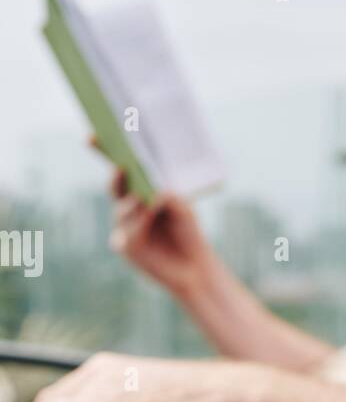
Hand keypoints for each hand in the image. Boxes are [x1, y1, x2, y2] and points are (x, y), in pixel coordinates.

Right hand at [93, 139, 213, 299]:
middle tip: (123, 166)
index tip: (94, 135)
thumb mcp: (182, 209)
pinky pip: (129, 231)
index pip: (120, 170)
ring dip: (134, 202)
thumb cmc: (187, 232)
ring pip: (122, 209)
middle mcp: (126, 208)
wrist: (194, 266)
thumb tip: (152, 193)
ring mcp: (123, 227)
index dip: (104, 152)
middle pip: (114, 187)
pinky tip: (150, 213)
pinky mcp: (125, 247)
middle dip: (116, 176)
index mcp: (138, 192)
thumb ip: (167, 197)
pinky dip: (141, 221)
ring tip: (147, 196)